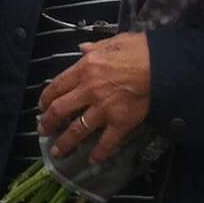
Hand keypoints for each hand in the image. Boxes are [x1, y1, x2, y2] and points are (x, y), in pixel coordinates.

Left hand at [36, 33, 151, 165]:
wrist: (161, 65)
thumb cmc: (139, 49)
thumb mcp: (112, 42)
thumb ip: (94, 47)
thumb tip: (82, 48)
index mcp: (85, 69)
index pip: (57, 86)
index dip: (46, 99)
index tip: (42, 106)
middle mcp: (89, 91)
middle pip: (61, 110)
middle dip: (48, 122)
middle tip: (43, 130)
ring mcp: (103, 109)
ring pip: (78, 129)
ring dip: (65, 143)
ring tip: (57, 152)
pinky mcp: (120, 123)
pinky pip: (107, 142)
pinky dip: (99, 153)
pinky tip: (93, 160)